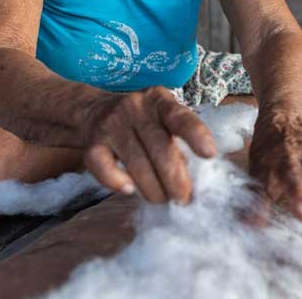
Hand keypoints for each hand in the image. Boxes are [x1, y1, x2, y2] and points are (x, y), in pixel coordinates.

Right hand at [82, 87, 216, 203]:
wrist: (93, 111)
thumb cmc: (141, 123)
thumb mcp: (162, 121)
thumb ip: (177, 143)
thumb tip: (194, 181)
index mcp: (159, 101)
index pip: (180, 117)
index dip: (196, 135)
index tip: (209, 154)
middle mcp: (135, 108)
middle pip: (160, 148)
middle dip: (176, 180)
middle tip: (183, 199)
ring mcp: (112, 124)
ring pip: (137, 164)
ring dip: (153, 189)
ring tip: (161, 200)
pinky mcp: (92, 143)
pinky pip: (104, 168)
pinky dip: (117, 182)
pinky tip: (129, 190)